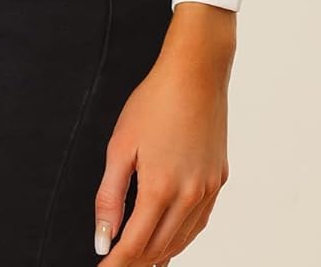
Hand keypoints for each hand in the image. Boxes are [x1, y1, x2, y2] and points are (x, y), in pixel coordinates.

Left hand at [92, 43, 229, 263]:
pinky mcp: (218, 180)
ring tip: (140, 262)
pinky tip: (171, 239)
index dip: (116, 263)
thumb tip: (103, 237)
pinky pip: (199, 223)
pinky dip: (182, 238)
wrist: (196, 73)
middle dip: (136, 262)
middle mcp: (189, 196)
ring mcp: (208, 190)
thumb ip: (110, 196)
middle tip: (116, 265)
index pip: (134, 244)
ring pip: (182, 240)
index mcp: (161, 188)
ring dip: (159, 255)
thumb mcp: (120, 146)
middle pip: (159, 248)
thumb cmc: (155, 101)